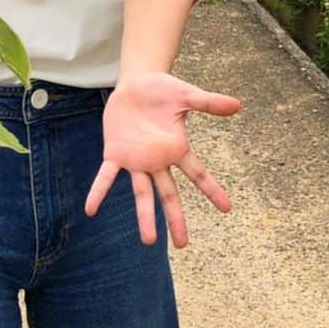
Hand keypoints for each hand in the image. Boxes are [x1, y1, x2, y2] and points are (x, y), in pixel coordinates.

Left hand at [85, 72, 238, 247]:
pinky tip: (91, 209)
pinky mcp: (116, 153)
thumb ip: (209, 103)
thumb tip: (238, 105)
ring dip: (144, 216)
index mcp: (177, 148)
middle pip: (169, 194)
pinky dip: (99, 191)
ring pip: (142, 193)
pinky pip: (107, 176)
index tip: (227, 209)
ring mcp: (137, 160)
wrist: (136, 83)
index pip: (198, 174)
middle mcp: (158, 160)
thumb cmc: (164, 89)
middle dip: (176, 219)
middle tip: (183, 244)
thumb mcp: (188, 95)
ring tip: (149, 241)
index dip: (212, 190)